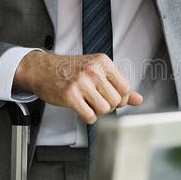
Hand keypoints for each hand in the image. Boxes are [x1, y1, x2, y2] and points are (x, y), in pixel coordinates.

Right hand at [14, 51, 142, 123]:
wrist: (42, 69)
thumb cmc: (69, 69)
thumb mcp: (97, 70)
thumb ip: (118, 84)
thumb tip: (138, 99)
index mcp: (102, 62)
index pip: (125, 88)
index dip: (120, 98)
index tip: (110, 97)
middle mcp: (93, 70)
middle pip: (115, 101)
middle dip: (108, 106)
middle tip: (96, 100)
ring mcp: (81, 82)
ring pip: (104, 109)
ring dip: (97, 112)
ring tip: (88, 104)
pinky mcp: (70, 95)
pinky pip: (89, 116)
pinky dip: (88, 117)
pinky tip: (82, 109)